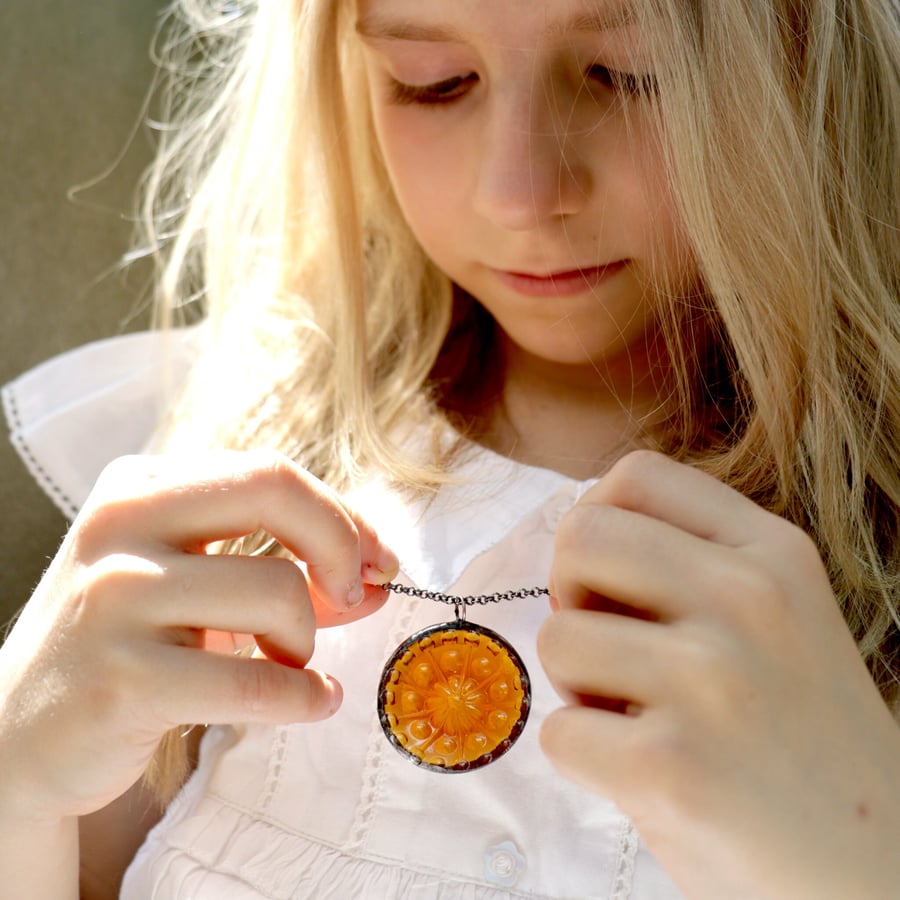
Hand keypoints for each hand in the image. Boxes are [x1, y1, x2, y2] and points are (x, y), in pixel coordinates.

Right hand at [0, 451, 397, 824]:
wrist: (20, 732)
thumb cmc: (126, 643)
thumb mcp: (192, 584)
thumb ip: (282, 568)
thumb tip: (378, 577)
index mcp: (139, 486)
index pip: (270, 472)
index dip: (342, 515)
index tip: (377, 558)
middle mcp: (121, 525)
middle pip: (276, 493)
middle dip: (341, 546)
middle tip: (354, 596)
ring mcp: (116, 599)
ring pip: (277, 592)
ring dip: (305, 640)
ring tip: (287, 662)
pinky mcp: (124, 679)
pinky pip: (257, 681)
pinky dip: (304, 696)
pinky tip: (312, 700)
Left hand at [538, 450, 899, 898]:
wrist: (874, 873)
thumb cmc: (800, 739)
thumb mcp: (777, 618)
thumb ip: (689, 564)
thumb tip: (573, 535)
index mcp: (773, 553)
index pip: (635, 474)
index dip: (597, 521)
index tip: (614, 580)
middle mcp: (749, 599)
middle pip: (579, 535)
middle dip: (571, 595)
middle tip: (612, 650)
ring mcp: (712, 679)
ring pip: (558, 637)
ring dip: (578, 688)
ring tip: (639, 721)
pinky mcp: (673, 766)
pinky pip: (558, 735)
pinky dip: (584, 761)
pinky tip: (645, 777)